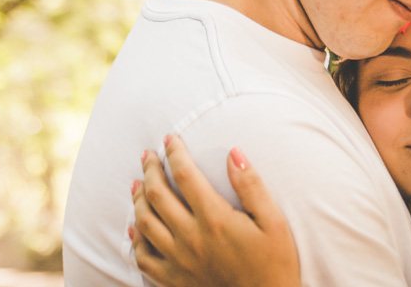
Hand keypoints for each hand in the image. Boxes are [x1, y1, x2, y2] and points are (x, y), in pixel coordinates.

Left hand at [130, 135, 300, 286]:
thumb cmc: (275, 264)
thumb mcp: (273, 222)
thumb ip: (251, 186)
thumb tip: (233, 152)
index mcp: (215, 219)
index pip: (185, 175)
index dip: (174, 152)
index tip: (169, 138)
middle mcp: (191, 238)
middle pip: (157, 194)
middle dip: (150, 169)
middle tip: (147, 155)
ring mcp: (179, 260)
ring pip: (144, 222)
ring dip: (137, 198)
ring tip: (137, 182)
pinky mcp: (174, 280)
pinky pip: (144, 258)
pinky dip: (136, 240)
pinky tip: (135, 227)